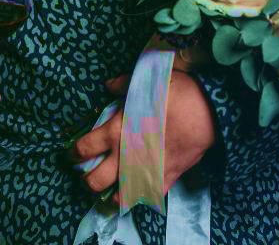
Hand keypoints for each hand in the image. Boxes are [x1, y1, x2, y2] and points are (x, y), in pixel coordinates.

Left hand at [69, 69, 216, 204]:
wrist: (207, 111)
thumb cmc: (174, 92)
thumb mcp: (146, 81)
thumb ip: (122, 85)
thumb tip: (107, 86)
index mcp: (117, 130)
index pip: (85, 148)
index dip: (73, 153)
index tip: (71, 154)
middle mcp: (126, 156)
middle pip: (95, 181)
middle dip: (86, 180)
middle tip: (85, 174)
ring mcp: (145, 172)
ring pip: (117, 197)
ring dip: (107, 195)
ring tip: (106, 189)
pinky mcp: (164, 180)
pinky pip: (144, 198)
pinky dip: (135, 198)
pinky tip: (132, 193)